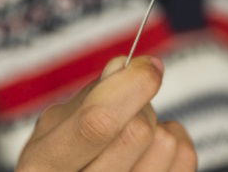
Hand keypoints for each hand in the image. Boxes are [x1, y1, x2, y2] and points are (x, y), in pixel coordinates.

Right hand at [16, 55, 196, 170]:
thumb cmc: (60, 154)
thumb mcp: (56, 126)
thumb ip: (89, 96)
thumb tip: (124, 66)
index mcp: (42, 165)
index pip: (98, 123)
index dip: (131, 86)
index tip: (149, 66)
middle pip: (137, 131)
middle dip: (138, 106)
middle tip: (126, 111)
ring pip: (166, 142)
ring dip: (156, 126)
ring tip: (131, 138)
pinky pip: (185, 156)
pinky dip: (174, 140)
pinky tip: (150, 150)